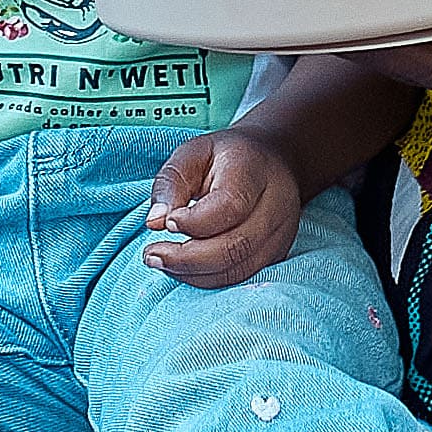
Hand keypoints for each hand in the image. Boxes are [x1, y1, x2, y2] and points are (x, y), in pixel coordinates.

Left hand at [141, 129, 303, 286]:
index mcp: (253, 170)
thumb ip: (171, 184)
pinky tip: (182, 267)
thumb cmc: (224, 157)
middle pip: (235, 246)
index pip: (229, 206)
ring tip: (161, 261)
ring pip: (237, 269)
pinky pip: (240, 276)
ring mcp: (280, 233)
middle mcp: (275, 205)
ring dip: (192, 273)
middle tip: (151, 255)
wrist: (272, 161)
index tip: (167, 222)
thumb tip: (155, 223)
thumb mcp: (191, 153)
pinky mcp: (276, 254)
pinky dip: (206, 278)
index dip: (193, 222)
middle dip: (186, 259)